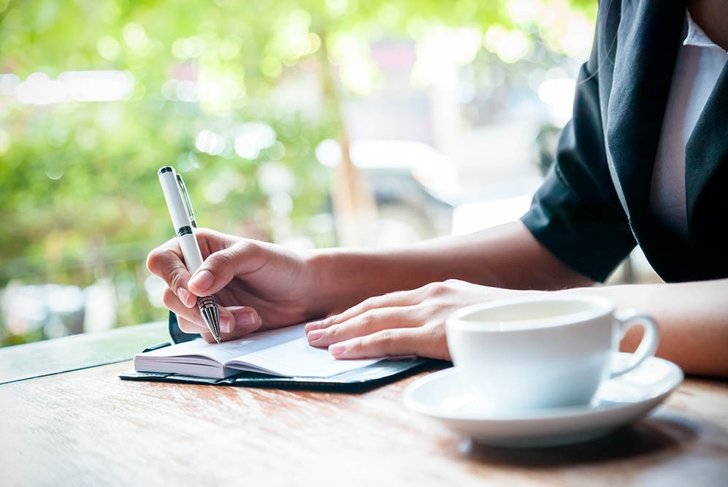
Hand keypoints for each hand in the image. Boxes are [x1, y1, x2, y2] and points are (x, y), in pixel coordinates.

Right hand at [146, 228, 313, 342]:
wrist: (306, 293)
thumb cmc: (281, 265)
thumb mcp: (253, 254)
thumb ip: (222, 264)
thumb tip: (195, 284)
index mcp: (197, 247)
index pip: (163, 261)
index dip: (172, 278)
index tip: (194, 294)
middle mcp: (194, 274)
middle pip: (170, 296)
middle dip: (199, 310)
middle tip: (226, 317)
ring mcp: (203, 301)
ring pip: (186, 320)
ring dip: (217, 323)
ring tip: (251, 316)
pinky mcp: (215, 323)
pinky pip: (207, 335)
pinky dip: (229, 333)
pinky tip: (253, 322)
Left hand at [304, 279, 539, 359]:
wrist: (552, 317)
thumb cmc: (520, 321)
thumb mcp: (479, 316)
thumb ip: (456, 321)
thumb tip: (446, 335)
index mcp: (440, 290)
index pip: (389, 300)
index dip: (358, 311)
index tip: (335, 321)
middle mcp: (432, 294)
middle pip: (374, 306)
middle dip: (339, 319)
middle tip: (311, 331)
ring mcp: (434, 310)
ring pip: (374, 319)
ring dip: (340, 331)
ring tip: (314, 341)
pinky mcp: (438, 331)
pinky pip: (390, 337)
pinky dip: (361, 344)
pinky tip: (340, 351)